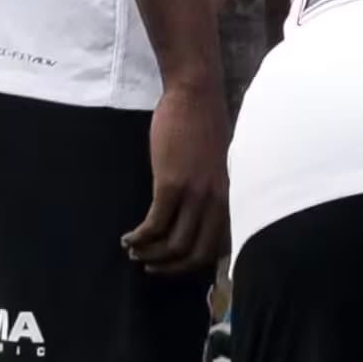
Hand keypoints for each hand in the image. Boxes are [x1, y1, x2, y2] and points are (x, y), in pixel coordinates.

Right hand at [124, 80, 228, 273]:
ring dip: (150, 254)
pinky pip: (155, 225)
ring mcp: (197, 194)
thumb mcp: (221, 166)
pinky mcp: (173, 184)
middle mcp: (220, 201)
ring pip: (174, 244)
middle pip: (197, 254)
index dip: (196, 263)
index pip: (223, 246)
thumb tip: (200, 219)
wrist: (195, 93)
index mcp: (234, 196)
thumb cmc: (205, 126)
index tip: (176, 264)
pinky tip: (129, 237)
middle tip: (151, 267)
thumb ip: (216, 191)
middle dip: (171, 268)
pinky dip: (140, 237)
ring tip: (134, 251)